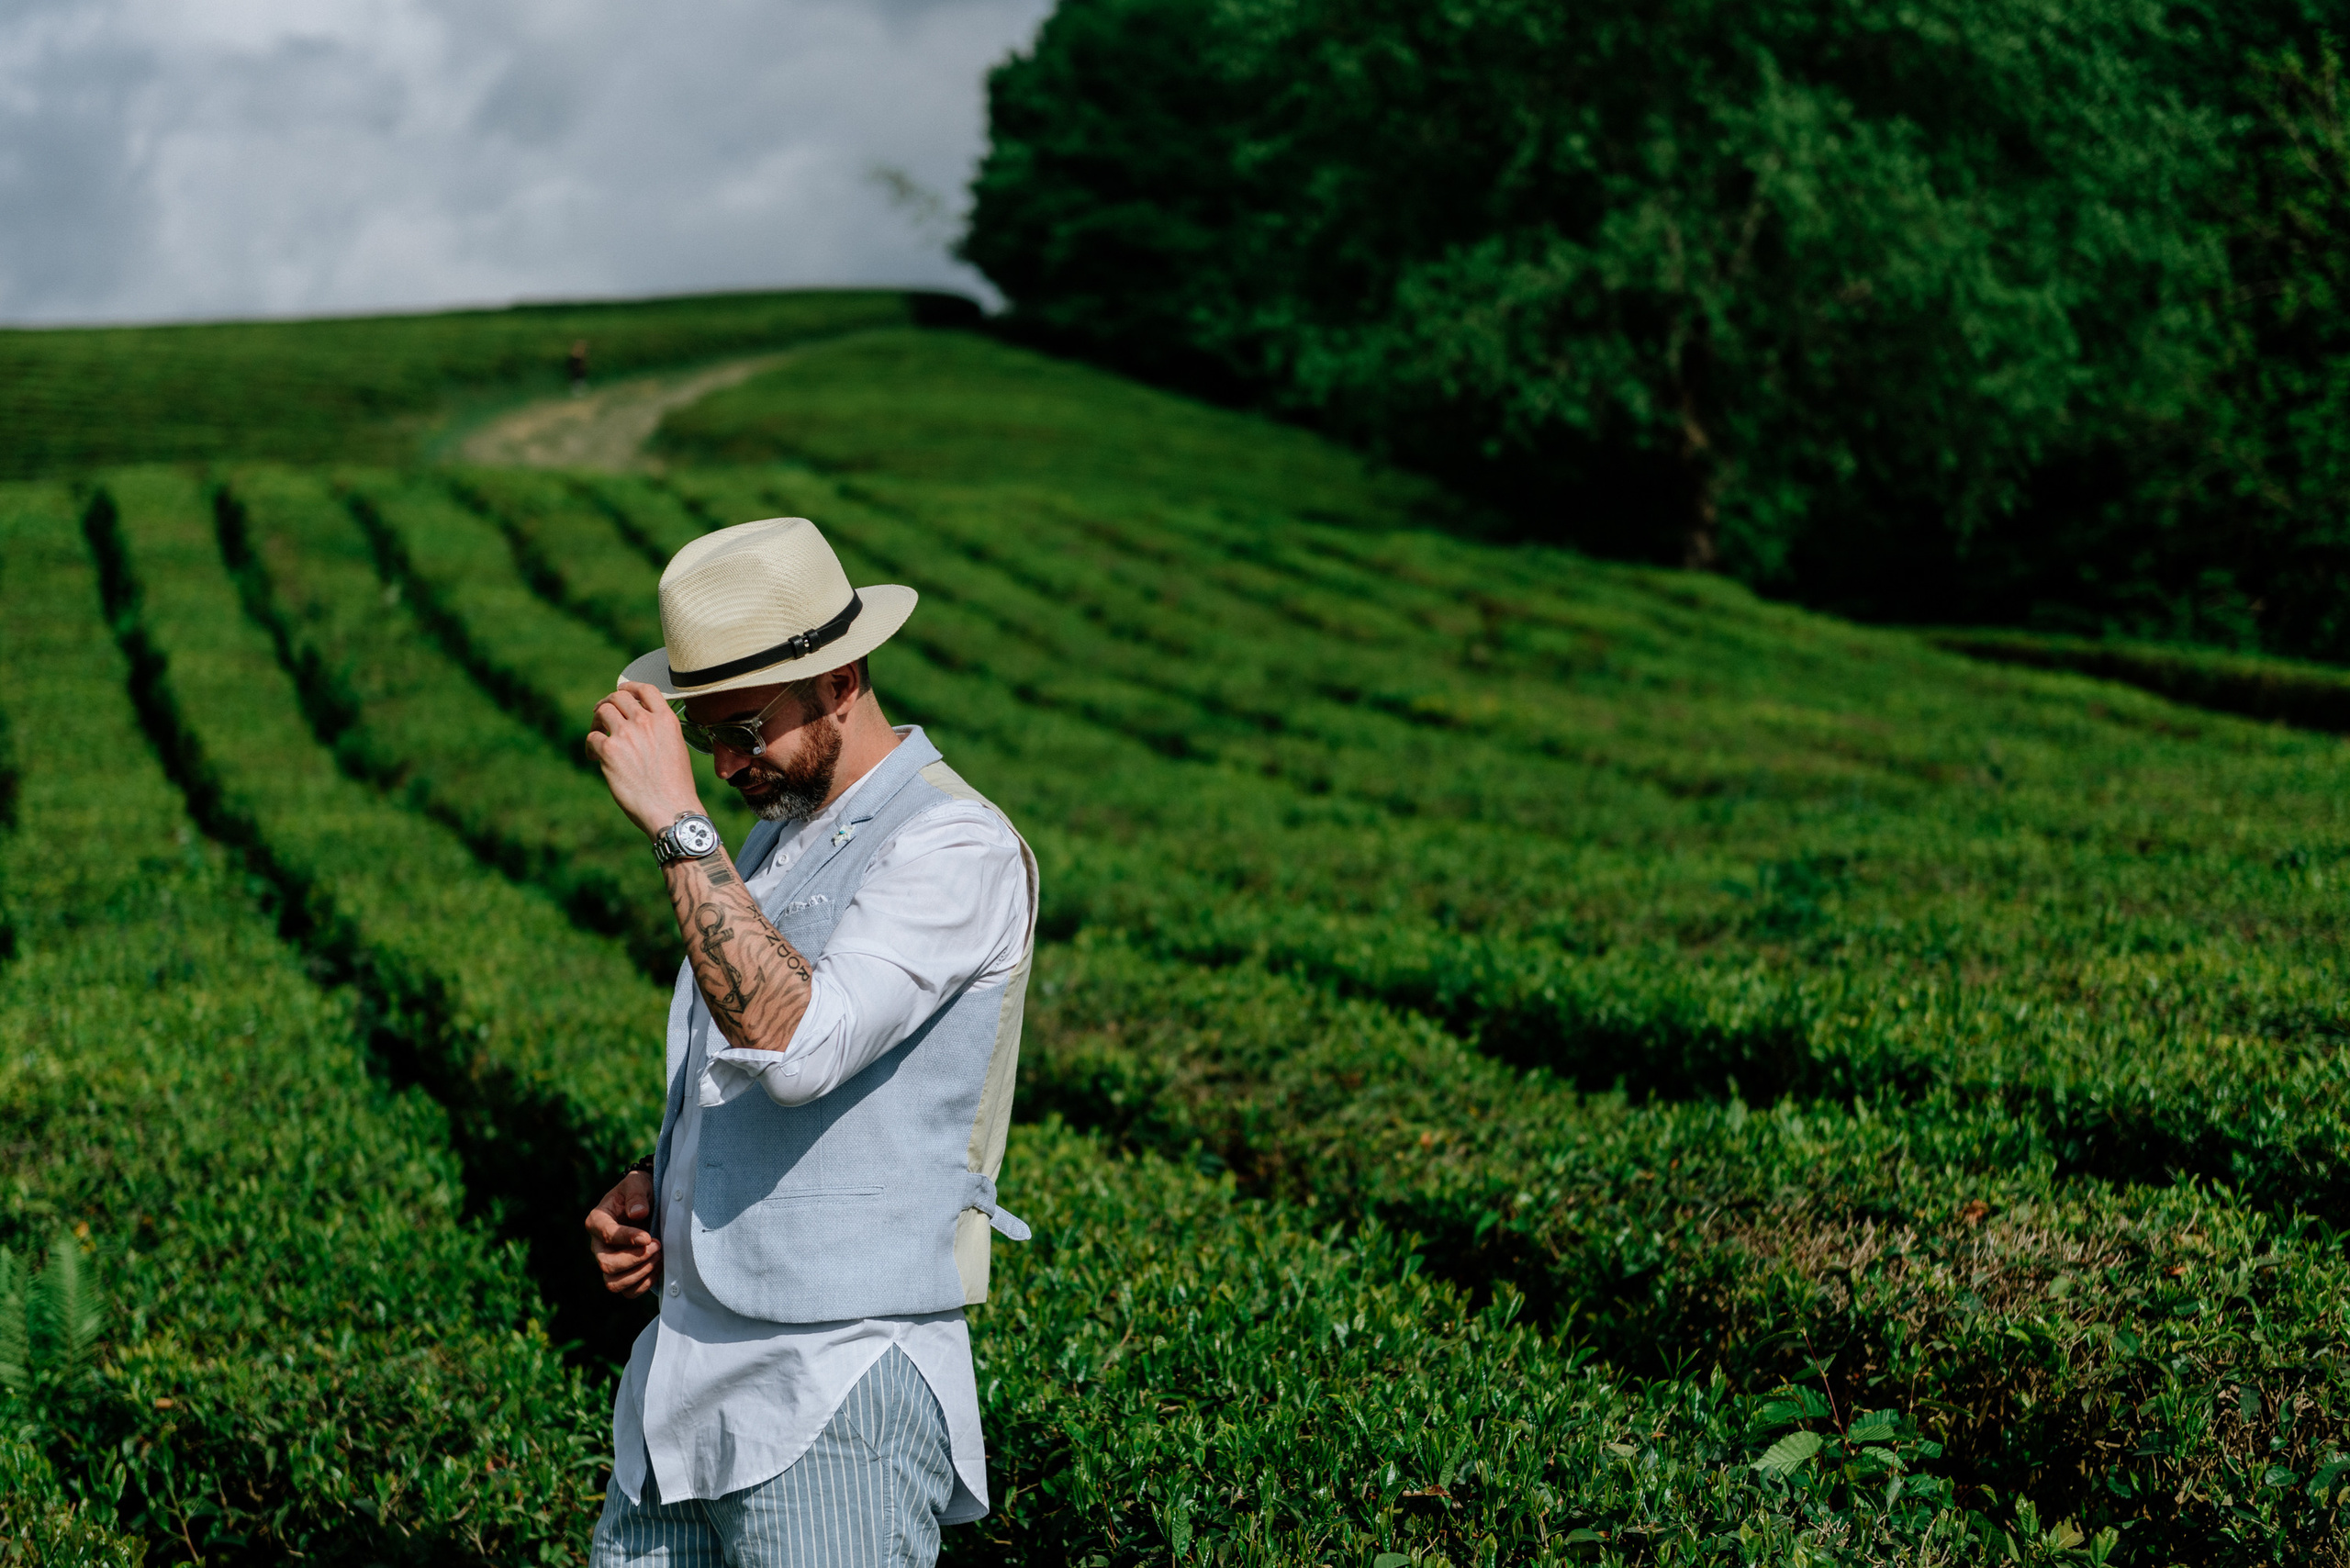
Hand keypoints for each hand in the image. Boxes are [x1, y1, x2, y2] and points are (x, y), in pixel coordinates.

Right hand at [586, 1171, 661, 1297]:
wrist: (648, 1201)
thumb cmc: (639, 1191)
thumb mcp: (638, 1184)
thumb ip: (636, 1196)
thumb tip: (638, 1214)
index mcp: (597, 1221)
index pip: (606, 1234)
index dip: (627, 1238)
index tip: (648, 1237)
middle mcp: (599, 1245)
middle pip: (607, 1264)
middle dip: (634, 1259)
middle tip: (657, 1245)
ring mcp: (610, 1262)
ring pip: (614, 1283)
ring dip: (640, 1273)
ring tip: (659, 1256)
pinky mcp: (623, 1274)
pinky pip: (628, 1291)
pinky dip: (644, 1284)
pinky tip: (658, 1267)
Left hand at [587, 681, 701, 837]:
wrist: (670, 808)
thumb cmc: (675, 787)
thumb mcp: (675, 749)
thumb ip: (658, 733)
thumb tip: (637, 730)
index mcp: (666, 720)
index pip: (645, 689)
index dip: (630, 687)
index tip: (622, 691)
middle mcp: (646, 722)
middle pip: (618, 697)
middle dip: (607, 703)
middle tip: (601, 715)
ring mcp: (626, 734)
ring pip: (603, 711)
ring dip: (596, 721)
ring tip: (597, 736)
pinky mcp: (609, 750)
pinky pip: (592, 737)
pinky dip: (590, 746)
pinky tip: (595, 757)